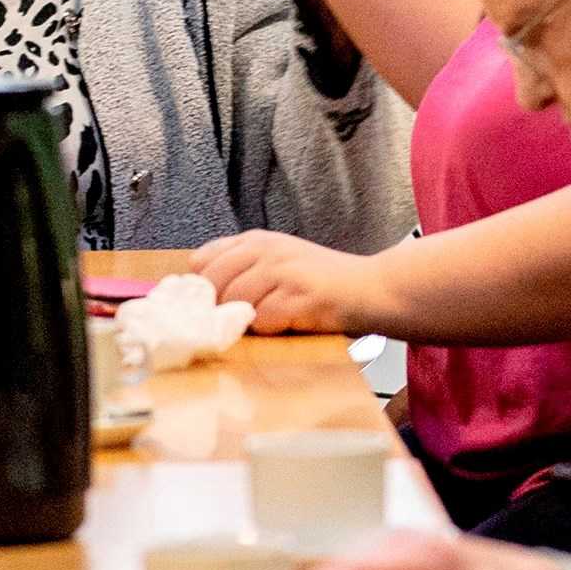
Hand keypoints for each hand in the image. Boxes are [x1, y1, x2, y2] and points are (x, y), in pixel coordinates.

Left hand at [192, 228, 385, 333]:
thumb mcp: (277, 264)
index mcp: (255, 240)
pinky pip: (265, 319)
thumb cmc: (322, 284)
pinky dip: (273, 329)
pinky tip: (292, 322)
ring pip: (236, 303)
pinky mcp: (300, 294)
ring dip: (250, 321)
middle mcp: (265, 249)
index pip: (201, 262)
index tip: (212, 308)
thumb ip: (240, 270)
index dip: (201, 290)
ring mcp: (283, 269)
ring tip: (276, 318)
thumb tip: (197, 297)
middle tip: (245, 321)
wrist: (373, 288)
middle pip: (212, 285)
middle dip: (221, 310)